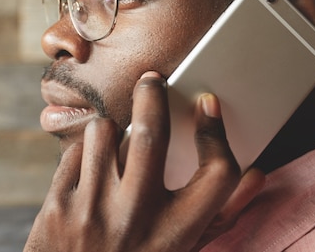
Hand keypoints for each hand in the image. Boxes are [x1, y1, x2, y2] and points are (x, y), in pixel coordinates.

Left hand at [24, 71, 264, 251]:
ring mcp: (92, 213)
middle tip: (152, 80)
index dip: (217, 135)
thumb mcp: (181, 250)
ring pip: (104, 132)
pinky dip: (83, 154)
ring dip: (111, 129)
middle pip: (152, 134)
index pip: (217, 174)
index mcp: (176, 235)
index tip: (208, 107)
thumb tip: (257, 175)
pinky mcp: (58, 207)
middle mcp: (136, 220)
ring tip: (113, 144)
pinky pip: (74, 153)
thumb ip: (220, 214)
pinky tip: (87, 173)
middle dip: (152, 95)